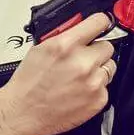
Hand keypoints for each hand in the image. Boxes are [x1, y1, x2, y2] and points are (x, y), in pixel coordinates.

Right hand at [0, 13, 115, 134]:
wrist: (23, 112)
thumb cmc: (28, 82)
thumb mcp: (40, 49)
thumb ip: (64, 36)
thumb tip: (80, 27)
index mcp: (66, 45)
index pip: (99, 22)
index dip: (100, 23)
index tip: (101, 25)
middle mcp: (83, 62)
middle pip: (107, 47)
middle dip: (96, 50)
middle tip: (82, 58)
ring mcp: (93, 82)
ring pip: (110, 67)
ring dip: (98, 69)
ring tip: (79, 76)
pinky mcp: (99, 99)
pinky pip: (106, 86)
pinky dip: (95, 88)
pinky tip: (78, 91)